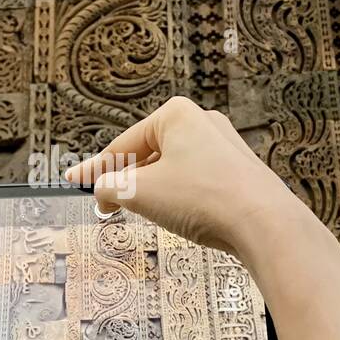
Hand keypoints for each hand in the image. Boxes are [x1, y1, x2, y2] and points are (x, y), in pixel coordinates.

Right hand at [64, 96, 339, 274]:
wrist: (264, 223)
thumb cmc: (203, 197)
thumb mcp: (140, 193)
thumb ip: (111, 188)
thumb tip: (102, 192)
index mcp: (176, 115)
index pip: (123, 145)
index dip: (96, 169)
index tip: (76, 182)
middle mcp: (202, 123)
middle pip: (148, 155)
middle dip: (126, 182)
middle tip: (106, 205)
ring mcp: (224, 148)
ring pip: (172, 170)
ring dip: (153, 192)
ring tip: (143, 215)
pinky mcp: (238, 173)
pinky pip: (196, 182)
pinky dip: (179, 198)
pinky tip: (178, 218)